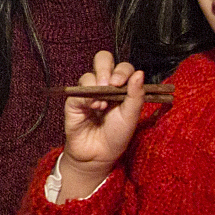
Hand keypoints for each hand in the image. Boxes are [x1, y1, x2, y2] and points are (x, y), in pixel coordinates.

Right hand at [57, 51, 143, 201]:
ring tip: (103, 103)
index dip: (122, 71)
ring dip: (97, 85)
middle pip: (103, 59)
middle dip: (106, 67)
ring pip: (89, 74)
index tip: (121, 84)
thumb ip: (136, 95)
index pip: (123, 67)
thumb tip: (140, 72)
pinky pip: (78, 90)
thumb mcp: (131, 116)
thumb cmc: (117, 135)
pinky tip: (95, 107)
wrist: (98, 154)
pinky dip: (87, 96)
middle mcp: (104, 86)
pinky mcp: (74, 101)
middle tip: (111, 83)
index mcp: (121, 87)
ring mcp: (88, 92)